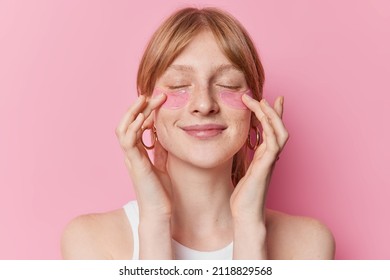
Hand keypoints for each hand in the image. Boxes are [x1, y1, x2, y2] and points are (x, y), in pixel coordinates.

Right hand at [115, 94, 171, 218]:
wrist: (159, 211)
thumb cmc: (161, 191)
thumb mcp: (163, 164)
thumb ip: (161, 149)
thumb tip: (165, 133)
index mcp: (137, 153)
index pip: (135, 126)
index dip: (143, 111)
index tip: (156, 100)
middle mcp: (131, 153)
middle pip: (128, 123)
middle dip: (139, 106)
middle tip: (153, 94)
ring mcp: (131, 158)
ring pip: (123, 128)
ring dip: (134, 111)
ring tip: (145, 98)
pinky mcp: (135, 164)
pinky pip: (128, 141)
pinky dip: (133, 127)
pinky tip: (143, 117)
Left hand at [230, 95, 288, 221]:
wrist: (246, 214)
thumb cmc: (244, 196)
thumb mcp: (245, 172)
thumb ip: (249, 160)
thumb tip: (245, 150)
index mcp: (265, 157)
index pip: (272, 131)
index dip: (273, 115)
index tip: (268, 99)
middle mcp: (270, 157)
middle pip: (279, 128)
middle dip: (273, 111)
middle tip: (263, 96)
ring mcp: (270, 162)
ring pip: (278, 133)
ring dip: (271, 116)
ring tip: (262, 102)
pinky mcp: (265, 167)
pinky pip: (273, 144)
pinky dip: (270, 130)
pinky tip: (263, 120)